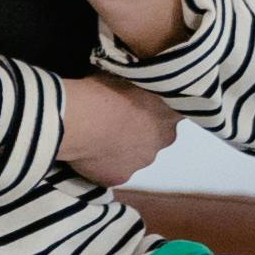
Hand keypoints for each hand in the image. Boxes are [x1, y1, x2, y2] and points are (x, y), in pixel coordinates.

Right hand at [54, 72, 178, 188]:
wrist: (81, 120)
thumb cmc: (103, 91)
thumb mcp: (127, 77)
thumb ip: (139, 85)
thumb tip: (134, 82)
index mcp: (169, 112)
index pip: (172, 113)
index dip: (156, 109)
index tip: (141, 104)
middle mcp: (162, 140)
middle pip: (155, 137)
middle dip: (141, 132)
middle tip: (117, 121)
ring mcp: (141, 162)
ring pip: (135, 156)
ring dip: (122, 149)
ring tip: (99, 137)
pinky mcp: (120, 178)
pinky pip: (113, 171)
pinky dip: (104, 164)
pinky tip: (89, 152)